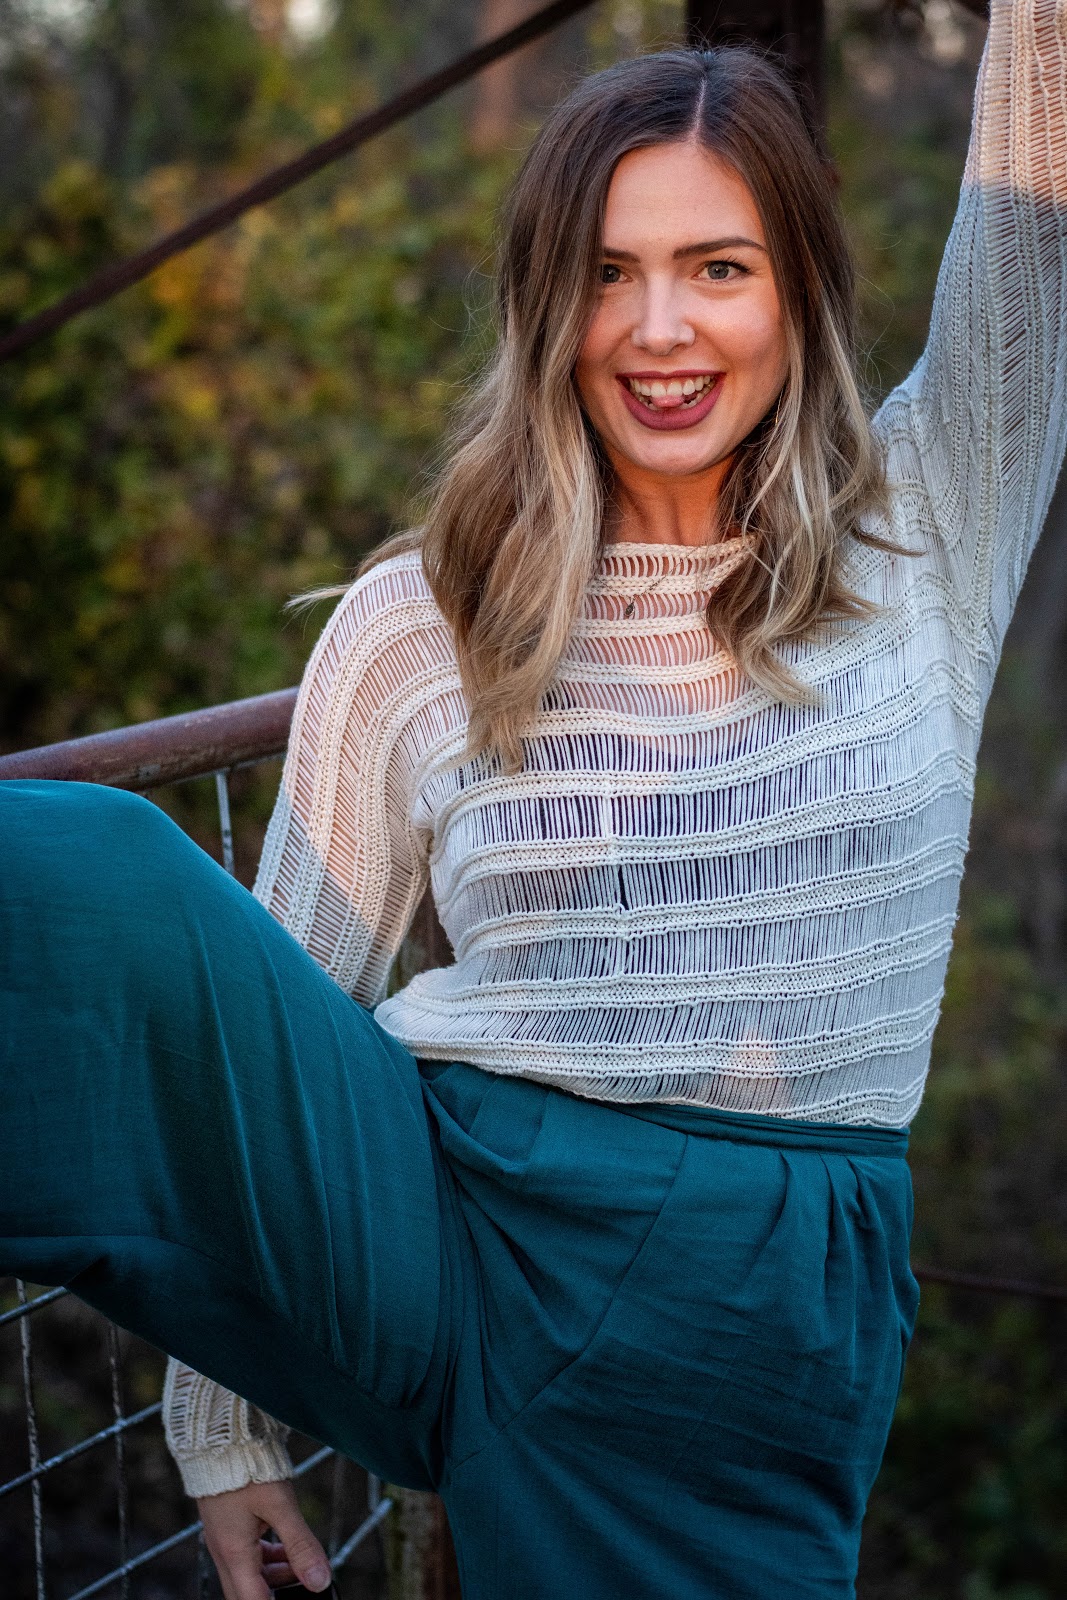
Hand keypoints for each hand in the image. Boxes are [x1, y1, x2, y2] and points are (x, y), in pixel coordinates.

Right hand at [197, 1478, 332, 1598]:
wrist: (221, 1438)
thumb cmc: (247, 1468)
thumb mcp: (280, 1505)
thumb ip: (300, 1544)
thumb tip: (320, 1581)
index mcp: (234, 1554)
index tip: (301, 1599)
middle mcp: (224, 1552)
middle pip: (247, 1593)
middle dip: (275, 1593)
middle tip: (303, 1585)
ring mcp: (223, 1539)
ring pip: (247, 1575)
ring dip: (273, 1577)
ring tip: (300, 1565)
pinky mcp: (227, 1527)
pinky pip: (246, 1556)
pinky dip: (267, 1559)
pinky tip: (285, 1548)